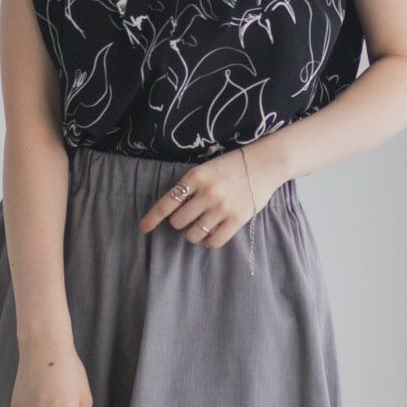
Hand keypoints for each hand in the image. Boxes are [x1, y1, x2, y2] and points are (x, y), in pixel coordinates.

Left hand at [137, 148, 270, 248]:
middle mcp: (207, 193)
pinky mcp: (237, 219)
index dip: (153, 217)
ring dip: (193, 234)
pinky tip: (211, 234)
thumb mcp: (205, 170)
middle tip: (190, 217)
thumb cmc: (231, 167)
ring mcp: (222, 207)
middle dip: (180, 223)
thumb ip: (189, 187)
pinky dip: (208, 242)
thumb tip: (172, 212)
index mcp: (196, 177)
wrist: (263, 164)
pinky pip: (214, 242)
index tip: (143, 228)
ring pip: (194, 235)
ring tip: (201, 226)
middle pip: (179, 222)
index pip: (168, 202)